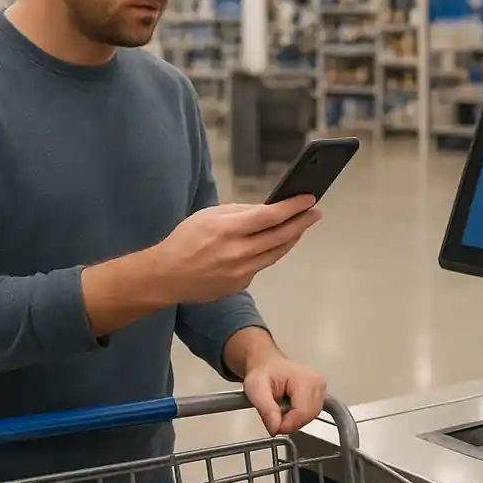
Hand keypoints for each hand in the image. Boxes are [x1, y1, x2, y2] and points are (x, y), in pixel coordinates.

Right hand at [157, 196, 320, 304]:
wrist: (166, 276)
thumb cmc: (185, 240)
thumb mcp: (208, 215)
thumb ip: (239, 212)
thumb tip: (267, 210)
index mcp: (228, 230)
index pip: (270, 216)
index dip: (293, 207)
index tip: (309, 198)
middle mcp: (238, 252)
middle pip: (280, 236)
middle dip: (302, 222)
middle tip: (315, 212)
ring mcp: (241, 272)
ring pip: (276, 252)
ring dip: (292, 238)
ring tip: (301, 226)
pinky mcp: (241, 284)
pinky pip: (262, 264)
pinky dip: (271, 252)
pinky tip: (276, 243)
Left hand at [240, 350, 326, 435]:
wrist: (267, 365)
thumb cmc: (262, 372)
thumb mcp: (256, 389)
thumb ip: (266, 409)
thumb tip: (276, 428)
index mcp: (305, 379)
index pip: (303, 413)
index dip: (287, 424)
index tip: (273, 424)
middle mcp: (318, 383)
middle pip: (309, 417)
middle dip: (290, 422)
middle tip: (275, 416)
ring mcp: (321, 388)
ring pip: (311, 417)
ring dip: (295, 419)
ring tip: (281, 408)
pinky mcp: (320, 394)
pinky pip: (312, 414)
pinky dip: (300, 416)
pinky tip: (290, 408)